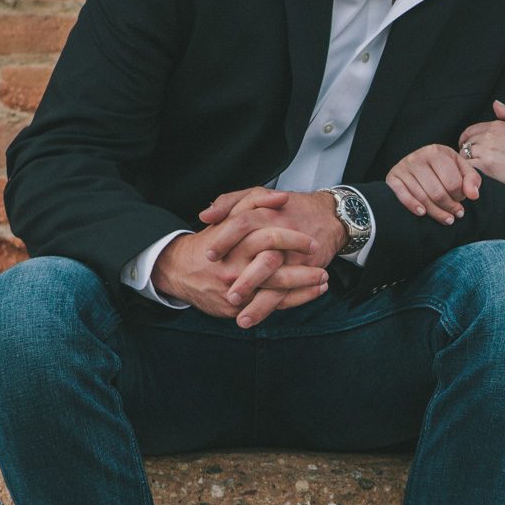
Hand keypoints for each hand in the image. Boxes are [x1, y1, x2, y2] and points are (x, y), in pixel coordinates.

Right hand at [151, 190, 327, 324]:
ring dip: (304, 286)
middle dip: (303, 269)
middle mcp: (234, 266)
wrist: (180, 270)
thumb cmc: (213, 241)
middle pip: (274, 268)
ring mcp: (235, 289)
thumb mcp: (230, 216)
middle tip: (323, 266)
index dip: (294, 241)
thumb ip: (255, 201)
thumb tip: (282, 197)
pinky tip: (312, 293)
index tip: (312, 242)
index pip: (268, 239)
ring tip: (324, 280)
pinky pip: (269, 306)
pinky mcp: (235, 308)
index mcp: (234, 242)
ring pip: (275, 290)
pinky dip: (294, 300)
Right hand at [385, 144, 479, 224]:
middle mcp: (418, 157)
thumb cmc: (442, 168)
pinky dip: (413, 206)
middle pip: (438, 192)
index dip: (460, 196)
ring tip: (447, 219)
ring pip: (423, 197)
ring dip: (436, 212)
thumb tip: (474, 195)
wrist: (417, 163)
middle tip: (456, 214)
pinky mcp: (393, 178)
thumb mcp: (460, 168)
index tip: (462, 200)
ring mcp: (404, 167)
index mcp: (436, 152)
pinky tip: (422, 213)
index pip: (453, 183)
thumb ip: (472, 179)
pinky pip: (403, 196)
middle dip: (450, 206)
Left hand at [457, 101, 504, 197]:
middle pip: (466, 141)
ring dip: (466, 163)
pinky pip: (467, 166)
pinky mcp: (488, 165)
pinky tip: (474, 178)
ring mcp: (488, 149)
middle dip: (466, 151)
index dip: (469, 141)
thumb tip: (495, 104)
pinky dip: (467, 172)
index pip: (472, 130)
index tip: (472, 150)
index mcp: (498, 125)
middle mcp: (490, 134)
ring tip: (471, 172)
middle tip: (470, 163)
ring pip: (464, 154)